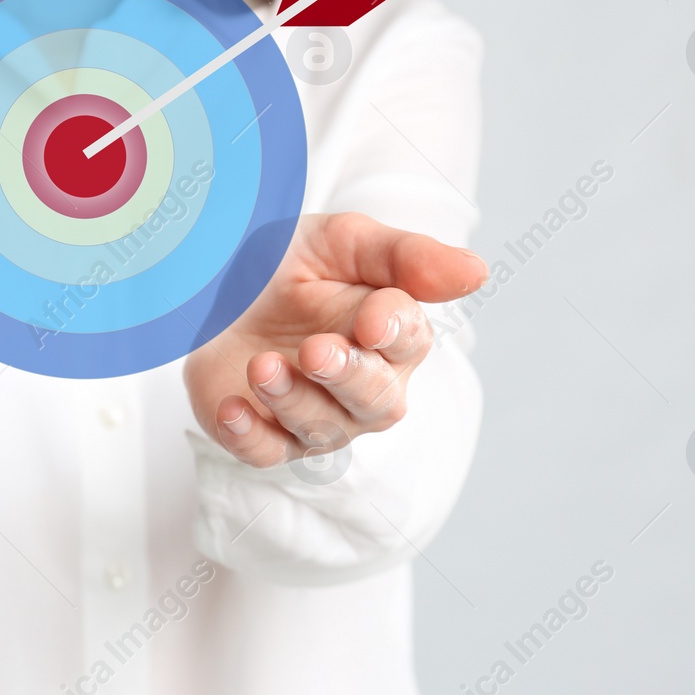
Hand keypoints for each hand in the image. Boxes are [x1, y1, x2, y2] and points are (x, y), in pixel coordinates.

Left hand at [183, 212, 486, 469]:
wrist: (218, 280)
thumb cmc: (293, 262)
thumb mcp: (345, 241)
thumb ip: (407, 257)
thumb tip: (476, 272)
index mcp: (392, 335)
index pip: (409, 340)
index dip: (393, 332)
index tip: (371, 320)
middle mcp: (363, 385)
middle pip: (375, 400)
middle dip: (348, 377)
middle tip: (317, 350)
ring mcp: (314, 416)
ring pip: (321, 429)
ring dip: (293, 399)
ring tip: (262, 365)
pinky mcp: (263, 434)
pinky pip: (264, 453)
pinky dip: (249, 435)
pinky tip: (231, 408)